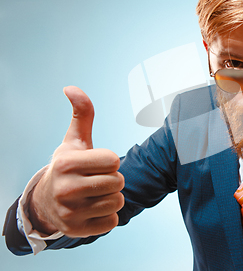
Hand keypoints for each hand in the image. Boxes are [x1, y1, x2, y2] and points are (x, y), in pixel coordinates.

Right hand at [29, 86, 124, 237]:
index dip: (110, 161)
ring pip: (118, 201)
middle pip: (118, 182)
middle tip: (95, 180)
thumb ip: (82, 114)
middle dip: (112, 179)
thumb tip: (71, 87)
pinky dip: (108, 216)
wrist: (46, 202)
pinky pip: (113, 221)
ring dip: (112, 197)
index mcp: (66, 163)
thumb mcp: (73, 140)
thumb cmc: (67, 167)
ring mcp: (70, 213)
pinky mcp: (78, 231)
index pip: (114, 161)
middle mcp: (66, 189)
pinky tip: (92, 209)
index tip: (96, 163)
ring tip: (94, 194)